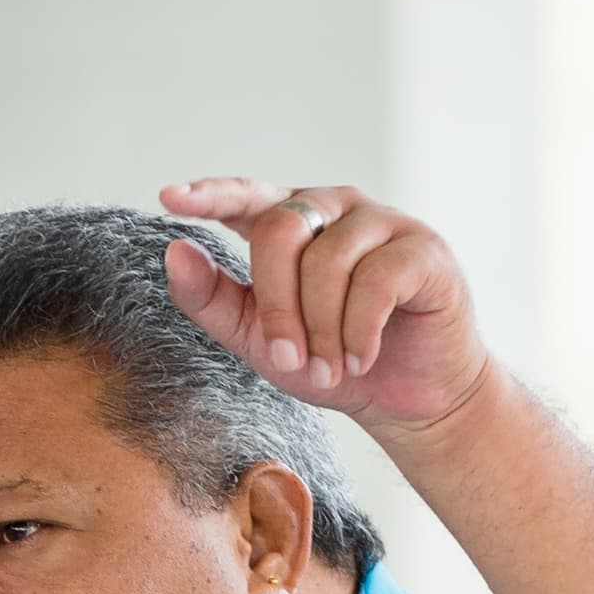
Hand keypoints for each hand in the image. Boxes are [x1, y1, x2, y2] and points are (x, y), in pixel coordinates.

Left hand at [159, 177, 491, 432]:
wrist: (408, 400)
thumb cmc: (331, 363)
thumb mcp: (258, 339)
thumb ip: (211, 298)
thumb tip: (175, 252)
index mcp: (290, 222)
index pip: (246, 196)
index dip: (210, 193)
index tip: (170, 198)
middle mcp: (333, 209)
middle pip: (280, 229)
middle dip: (276, 304)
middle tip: (288, 360)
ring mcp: (382, 223)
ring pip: (328, 261)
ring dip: (322, 330)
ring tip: (331, 368)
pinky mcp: (423, 250)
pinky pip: (376, 281)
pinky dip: (360, 331)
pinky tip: (362, 357)